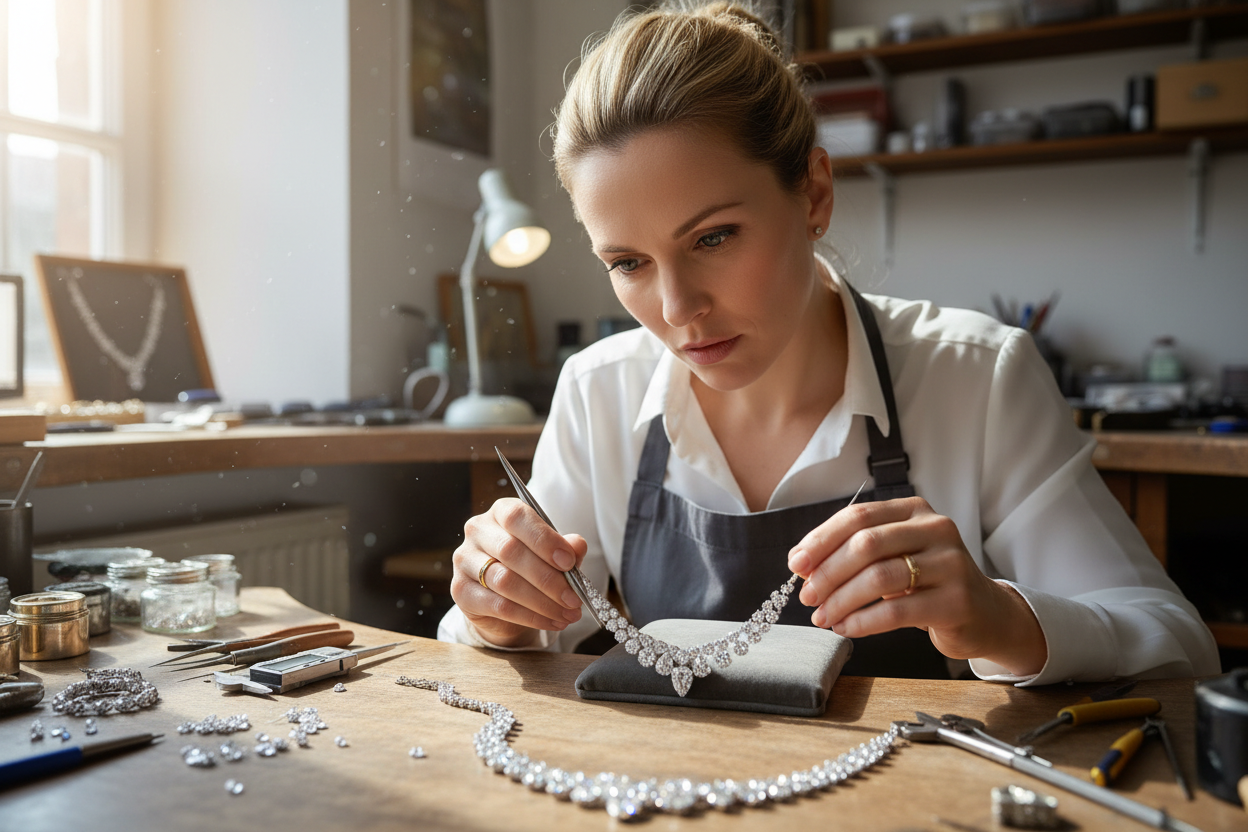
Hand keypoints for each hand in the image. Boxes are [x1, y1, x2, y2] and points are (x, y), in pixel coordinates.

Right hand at [451, 498, 586, 647]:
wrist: (503, 599)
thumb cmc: (531, 566)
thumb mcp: (553, 554)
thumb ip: (567, 548)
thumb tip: (577, 546)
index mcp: (501, 511)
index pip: (517, 517)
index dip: (544, 539)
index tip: (568, 562)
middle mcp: (478, 531)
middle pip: (511, 551)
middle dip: (548, 579)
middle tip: (574, 599)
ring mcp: (464, 560)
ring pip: (505, 581)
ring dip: (542, 602)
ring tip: (567, 614)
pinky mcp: (460, 591)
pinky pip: (498, 606)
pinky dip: (530, 617)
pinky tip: (550, 621)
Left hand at [786, 496, 1046, 675]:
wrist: (985, 614)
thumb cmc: (928, 583)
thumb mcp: (895, 557)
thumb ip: (854, 553)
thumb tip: (801, 562)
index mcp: (914, 510)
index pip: (858, 516)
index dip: (821, 539)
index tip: (796, 564)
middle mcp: (936, 529)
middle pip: (866, 545)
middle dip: (828, 572)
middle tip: (808, 596)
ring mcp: (950, 564)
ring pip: (879, 578)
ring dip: (842, 601)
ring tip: (823, 617)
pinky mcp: (956, 601)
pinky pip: (896, 611)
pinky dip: (863, 621)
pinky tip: (846, 628)